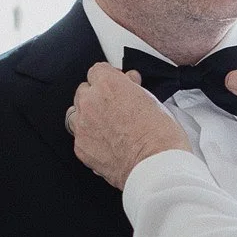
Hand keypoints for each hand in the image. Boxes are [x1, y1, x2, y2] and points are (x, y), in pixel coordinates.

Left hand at [68, 63, 191, 189]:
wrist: (154, 166)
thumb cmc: (159, 136)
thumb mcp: (152, 101)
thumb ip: (133, 89)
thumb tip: (129, 84)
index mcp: (108, 85)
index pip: (98, 70)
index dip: (110, 78)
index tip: (117, 85)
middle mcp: (90, 102)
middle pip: (84, 90)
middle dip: (98, 96)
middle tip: (115, 107)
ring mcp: (82, 125)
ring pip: (76, 113)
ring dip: (88, 115)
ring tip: (107, 125)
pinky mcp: (81, 147)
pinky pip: (79, 136)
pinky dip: (89, 138)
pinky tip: (105, 143)